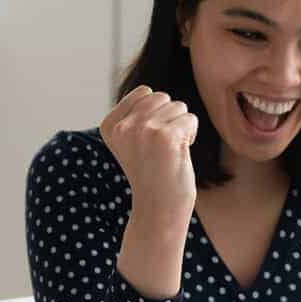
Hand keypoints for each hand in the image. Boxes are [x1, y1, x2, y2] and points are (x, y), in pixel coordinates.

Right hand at [99, 85, 198, 225]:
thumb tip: (150, 92)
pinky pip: (190, 119)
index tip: (149, 141)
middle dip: (170, 118)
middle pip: (162, 97)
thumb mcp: (132, 142)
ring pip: (178, 106)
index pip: (144, 92)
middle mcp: (123, 126)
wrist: (159, 210)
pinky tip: (179, 155)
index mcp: (110, 125)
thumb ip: (135, 116)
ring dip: (181, 128)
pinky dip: (191, 135)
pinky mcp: (166, 137)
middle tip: (162, 149)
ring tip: (169, 153)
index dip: (156, 114)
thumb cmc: (153, 174)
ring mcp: (143, 130)